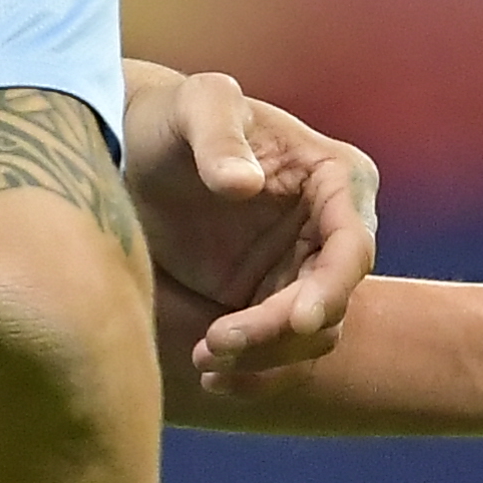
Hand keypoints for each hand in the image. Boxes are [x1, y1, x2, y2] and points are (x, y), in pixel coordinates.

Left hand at [124, 67, 379, 390]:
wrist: (129, 149)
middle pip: (331, 302)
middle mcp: (331, 228)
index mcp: (336, 177)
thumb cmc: (171, 115)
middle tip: (216, 343)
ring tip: (203, 356)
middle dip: (280, 333)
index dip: (332, 288)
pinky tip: (210, 376)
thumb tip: (246, 184)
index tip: (295, 321)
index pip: (353, 246)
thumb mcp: (194, 106)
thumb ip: (218, 134)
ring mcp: (301, 269)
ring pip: (310, 338)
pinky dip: (253, 372)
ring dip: (263, 358)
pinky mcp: (268, 301)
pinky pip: (281, 354)